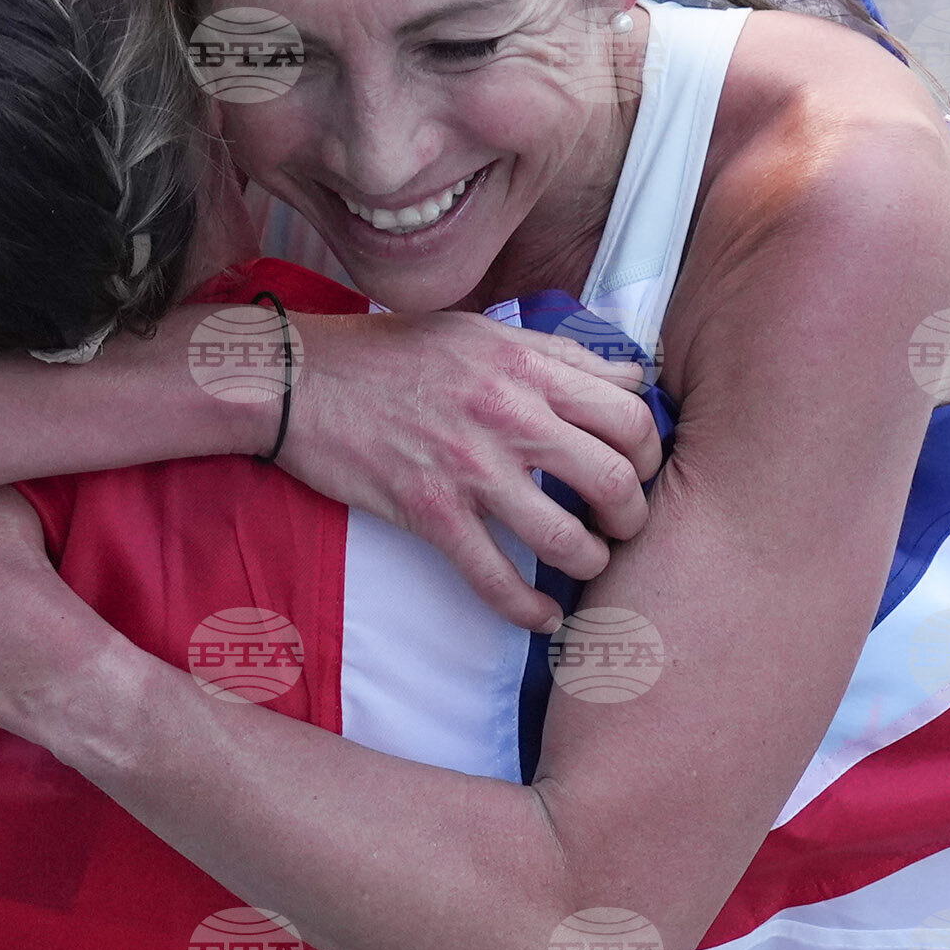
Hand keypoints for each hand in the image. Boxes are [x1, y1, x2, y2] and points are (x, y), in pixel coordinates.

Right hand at [283, 313, 659, 631]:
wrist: (299, 380)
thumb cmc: (389, 353)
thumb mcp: (480, 331)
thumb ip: (557, 354)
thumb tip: (630, 374)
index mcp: (526, 366)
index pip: (628, 412)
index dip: (650, 451)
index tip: (640, 471)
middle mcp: (509, 414)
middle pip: (614, 477)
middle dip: (634, 515)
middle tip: (623, 527)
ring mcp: (470, 467)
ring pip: (565, 536)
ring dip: (591, 563)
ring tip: (588, 566)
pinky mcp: (430, 512)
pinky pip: (496, 579)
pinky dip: (529, 611)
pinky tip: (543, 618)